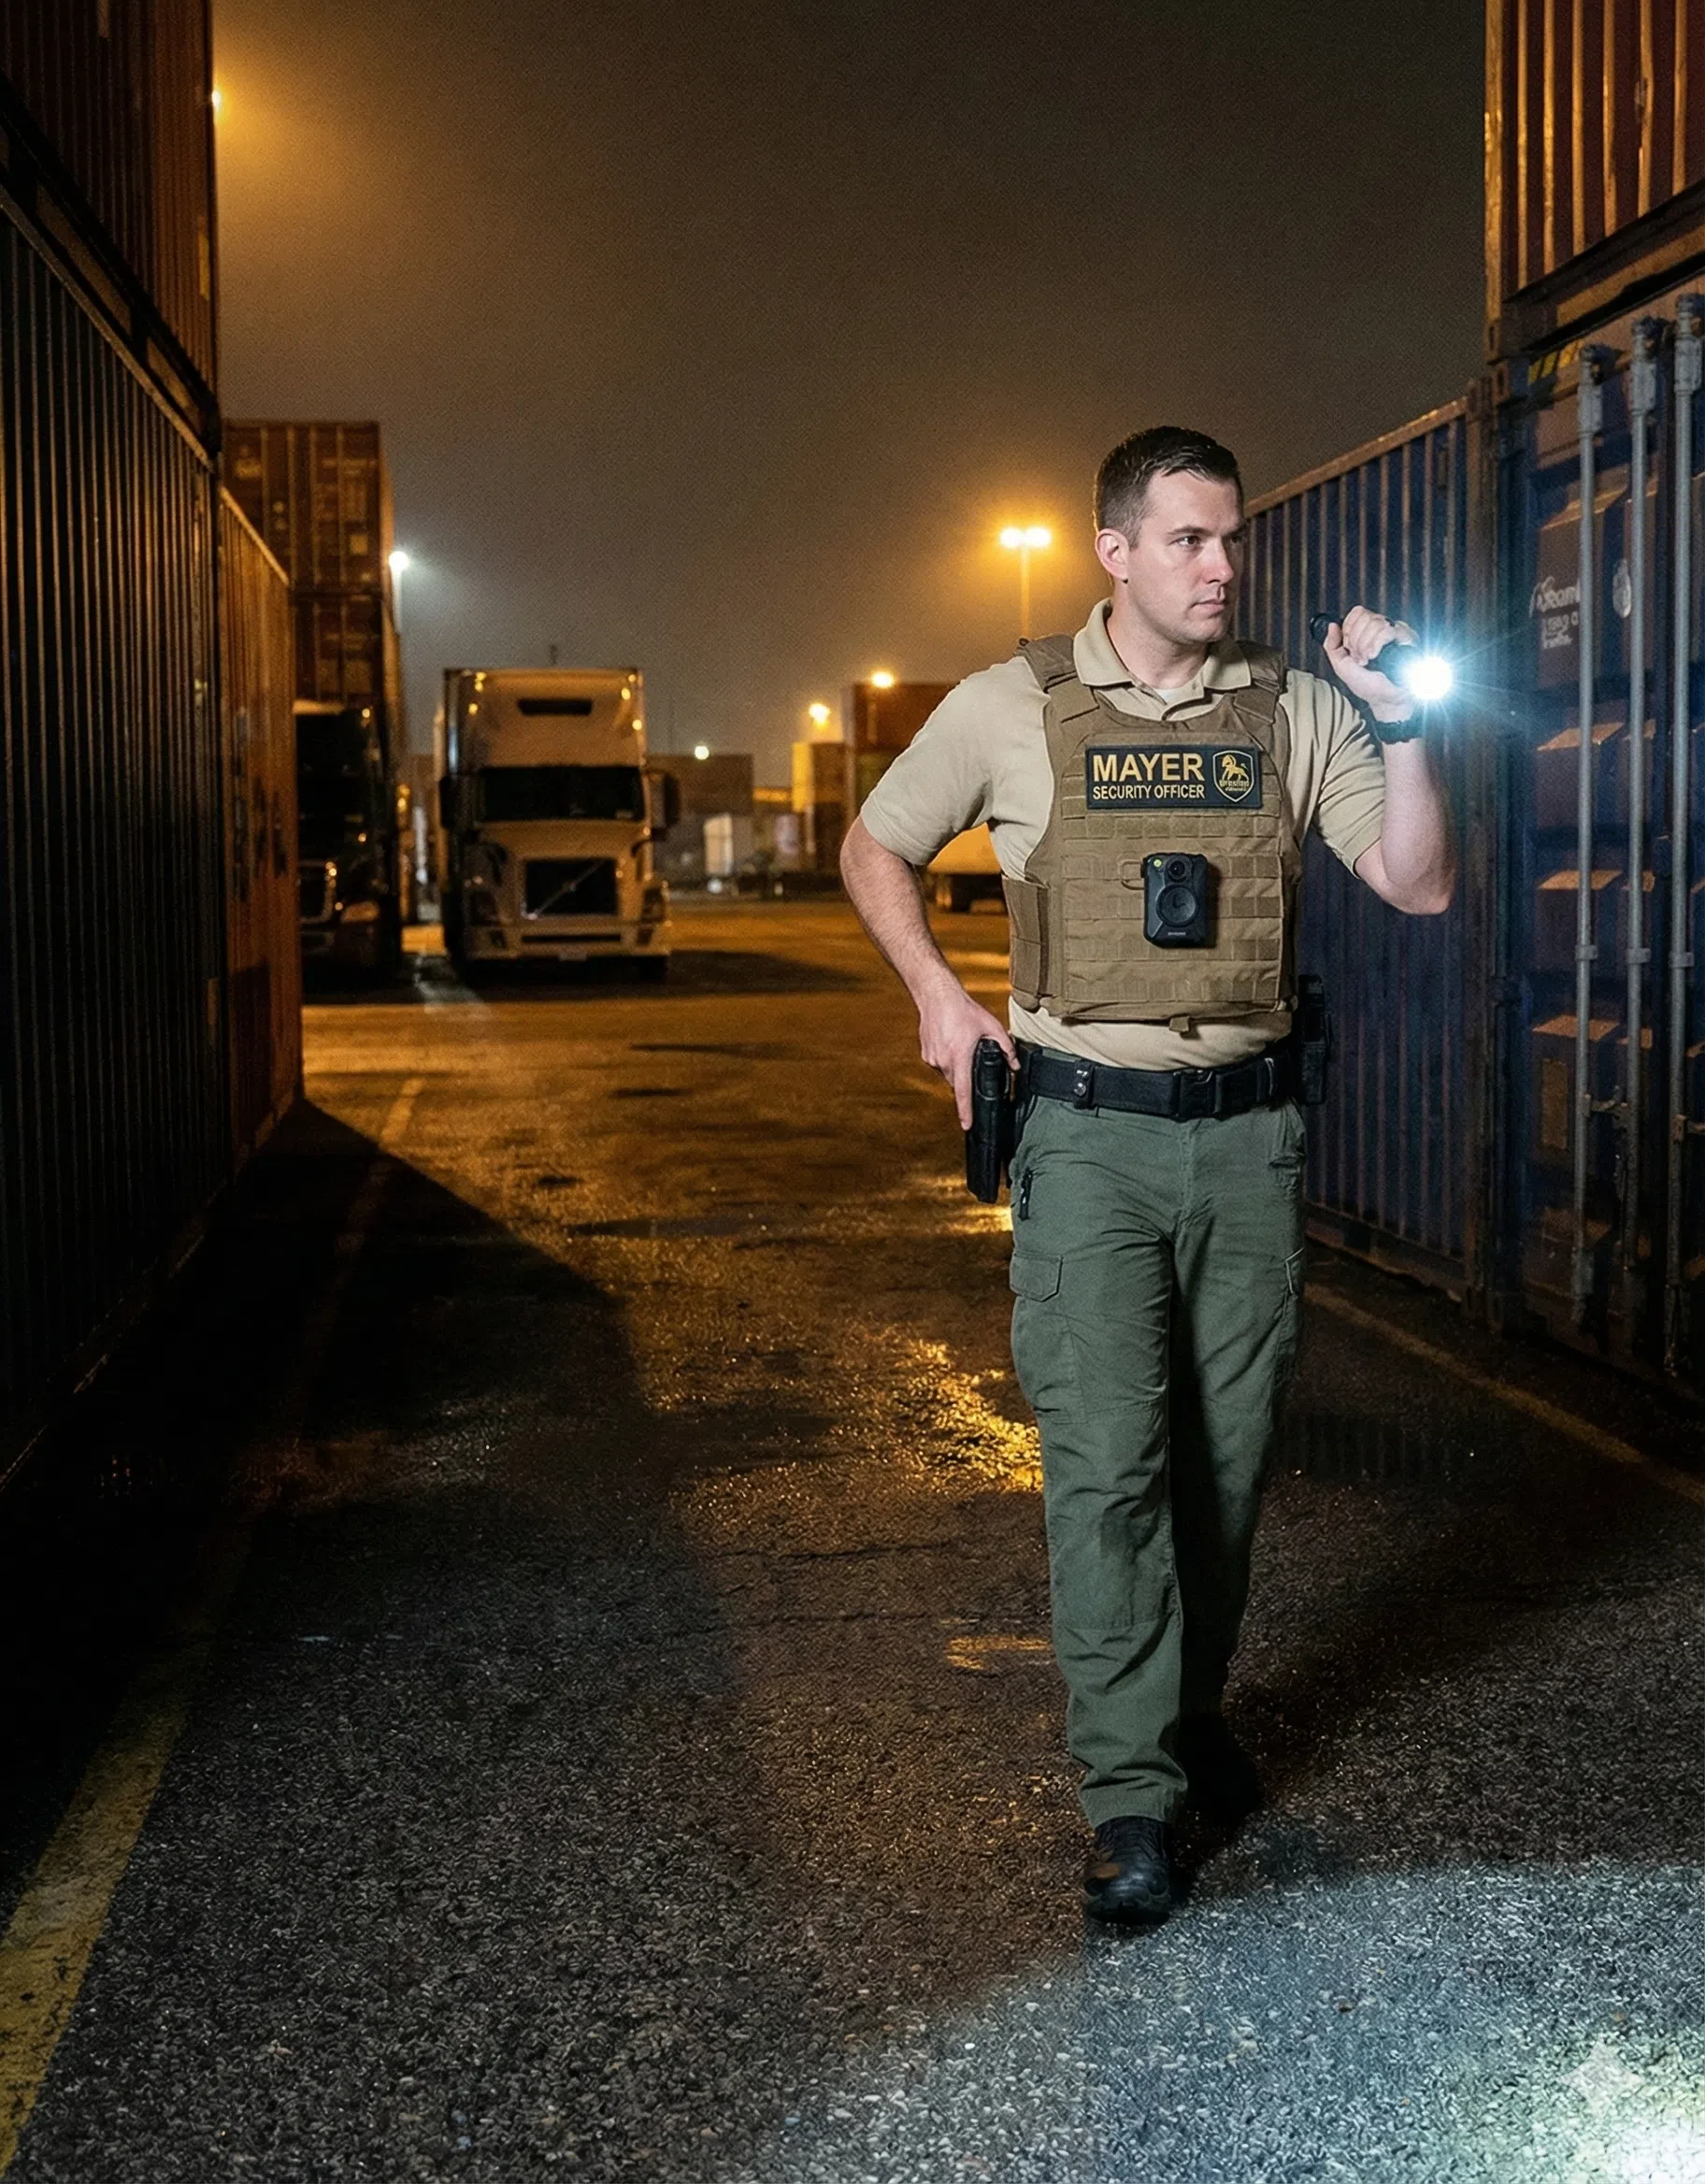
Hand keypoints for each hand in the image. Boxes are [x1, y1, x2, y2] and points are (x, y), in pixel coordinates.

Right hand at [917, 976, 1015, 1126]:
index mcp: (960, 1057)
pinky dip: (948, 1059)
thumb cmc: (962, 1009)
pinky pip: (940, 1065)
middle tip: (973, 1059)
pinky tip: (952, 1043)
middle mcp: (943, 1061)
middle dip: (968, 1078)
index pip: (964, 1092)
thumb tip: (1014, 1065)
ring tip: (962, 1045)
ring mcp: (932, 1059)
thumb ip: (1006, 1047)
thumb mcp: (991, 1026)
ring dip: (958, 1067)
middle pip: (959, 1083)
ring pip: (949, 1074)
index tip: (967, 1125)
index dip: (966, 1111)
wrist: (936, 995)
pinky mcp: (926, 1054)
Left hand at [1322, 605, 1417, 721]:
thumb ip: (1332, 645)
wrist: (1385, 700)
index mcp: (1369, 632)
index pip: (1358, 613)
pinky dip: (1376, 644)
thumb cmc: (1368, 685)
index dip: (1350, 628)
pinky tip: (1375, 656)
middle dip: (1356, 641)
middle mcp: (1383, 629)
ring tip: (1369, 660)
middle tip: (1361, 658)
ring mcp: (1396, 631)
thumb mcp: (1341, 666)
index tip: (1350, 648)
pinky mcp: (1407, 637)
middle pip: (1365, 616)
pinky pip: (1387, 630)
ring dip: (1365, 645)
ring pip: (1375, 622)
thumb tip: (1332, 625)